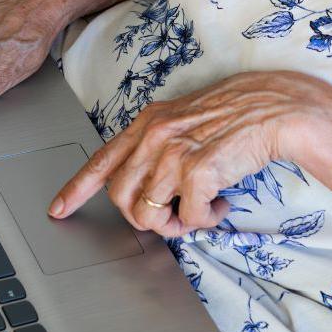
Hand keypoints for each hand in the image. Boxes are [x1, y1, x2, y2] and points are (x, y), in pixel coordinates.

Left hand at [49, 71, 325, 236]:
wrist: (273, 107)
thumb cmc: (235, 113)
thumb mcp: (183, 120)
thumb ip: (158, 146)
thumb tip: (147, 188)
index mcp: (147, 124)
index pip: (101, 160)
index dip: (76, 189)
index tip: (58, 209)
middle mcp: (154, 137)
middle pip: (121, 198)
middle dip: (143, 217)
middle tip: (171, 215)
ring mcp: (173, 154)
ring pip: (149, 215)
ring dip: (176, 224)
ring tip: (199, 211)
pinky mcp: (197, 172)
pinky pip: (189, 219)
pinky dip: (206, 220)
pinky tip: (221, 204)